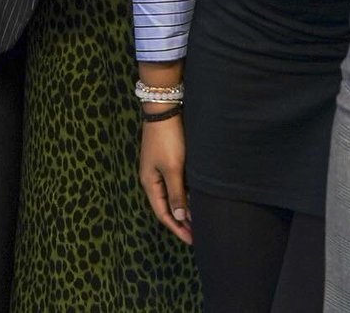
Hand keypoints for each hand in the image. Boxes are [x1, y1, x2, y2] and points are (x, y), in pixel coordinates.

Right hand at [139, 113, 191, 243]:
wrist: (164, 109)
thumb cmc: (168, 140)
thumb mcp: (173, 168)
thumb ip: (176, 194)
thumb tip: (179, 218)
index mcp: (149, 183)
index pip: (163, 213)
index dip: (177, 228)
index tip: (192, 241)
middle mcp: (152, 178)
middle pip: (166, 205)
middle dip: (181, 221)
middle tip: (198, 234)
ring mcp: (158, 168)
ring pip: (171, 194)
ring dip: (184, 207)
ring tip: (199, 219)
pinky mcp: (166, 159)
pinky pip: (175, 183)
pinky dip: (185, 193)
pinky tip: (195, 197)